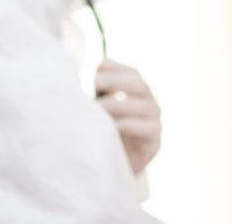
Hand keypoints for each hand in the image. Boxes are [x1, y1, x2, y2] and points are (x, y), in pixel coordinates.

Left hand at [95, 59, 160, 175]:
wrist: (116, 166)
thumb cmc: (105, 130)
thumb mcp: (100, 108)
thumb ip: (95, 91)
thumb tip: (75, 76)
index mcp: (138, 90)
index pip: (131, 72)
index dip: (115, 66)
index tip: (95, 65)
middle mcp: (150, 102)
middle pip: (138, 84)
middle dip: (115, 80)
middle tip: (93, 81)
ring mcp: (156, 120)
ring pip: (142, 105)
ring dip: (117, 104)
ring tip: (97, 106)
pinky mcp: (155, 140)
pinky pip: (146, 128)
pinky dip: (128, 124)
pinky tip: (112, 125)